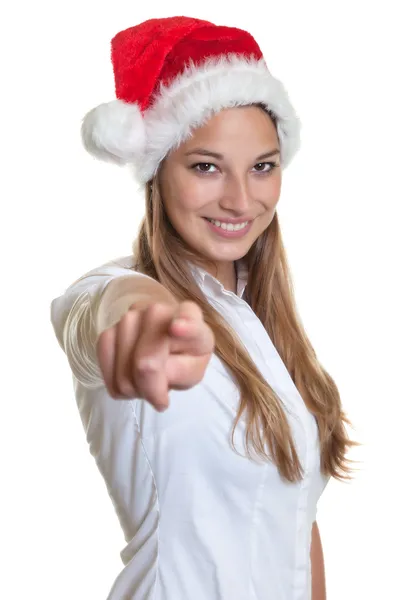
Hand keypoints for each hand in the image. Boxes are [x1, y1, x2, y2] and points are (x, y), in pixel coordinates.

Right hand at [96, 300, 214, 410]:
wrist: (165, 342)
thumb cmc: (184, 355)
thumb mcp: (193, 369)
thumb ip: (181, 371)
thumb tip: (150, 368)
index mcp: (188, 315)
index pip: (185, 316)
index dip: (182, 325)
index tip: (176, 329)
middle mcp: (156, 311)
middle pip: (145, 362)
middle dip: (150, 389)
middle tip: (159, 396)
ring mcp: (129, 318)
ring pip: (123, 368)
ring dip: (132, 387)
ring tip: (146, 384)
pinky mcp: (108, 329)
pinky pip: (105, 364)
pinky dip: (115, 382)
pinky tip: (129, 381)